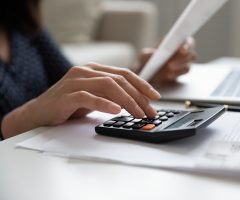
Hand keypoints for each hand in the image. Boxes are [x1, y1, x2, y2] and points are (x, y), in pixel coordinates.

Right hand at [2, 63, 160, 137]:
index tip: (155, 96)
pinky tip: (116, 111)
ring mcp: (75, 81)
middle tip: (150, 111)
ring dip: (127, 100)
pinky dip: (104, 104)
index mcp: (94, 69)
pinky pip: (89, 97)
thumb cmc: (69, 105)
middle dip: (138, 96)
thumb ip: (111, 94)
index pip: (124, 73)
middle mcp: (85, 71)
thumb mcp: (95, 96)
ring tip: (138, 113)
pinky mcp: (66, 95)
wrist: (39, 113)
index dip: (142, 84)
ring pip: (108, 86)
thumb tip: (137, 102)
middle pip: (119, 80)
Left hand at [139, 37, 196, 83]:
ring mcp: (183, 63)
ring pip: (188, 65)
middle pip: (191, 54)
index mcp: (176, 42)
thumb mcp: (144, 55)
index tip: (182, 50)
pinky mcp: (181, 73)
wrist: (147, 74)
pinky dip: (176, 75)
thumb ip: (148, 53)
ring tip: (168, 72)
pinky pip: (183, 74)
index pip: (187, 41)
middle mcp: (183, 52)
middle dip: (183, 60)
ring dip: (179, 69)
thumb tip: (154, 53)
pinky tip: (168, 76)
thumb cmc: (147, 61)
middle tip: (170, 65)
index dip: (187, 44)